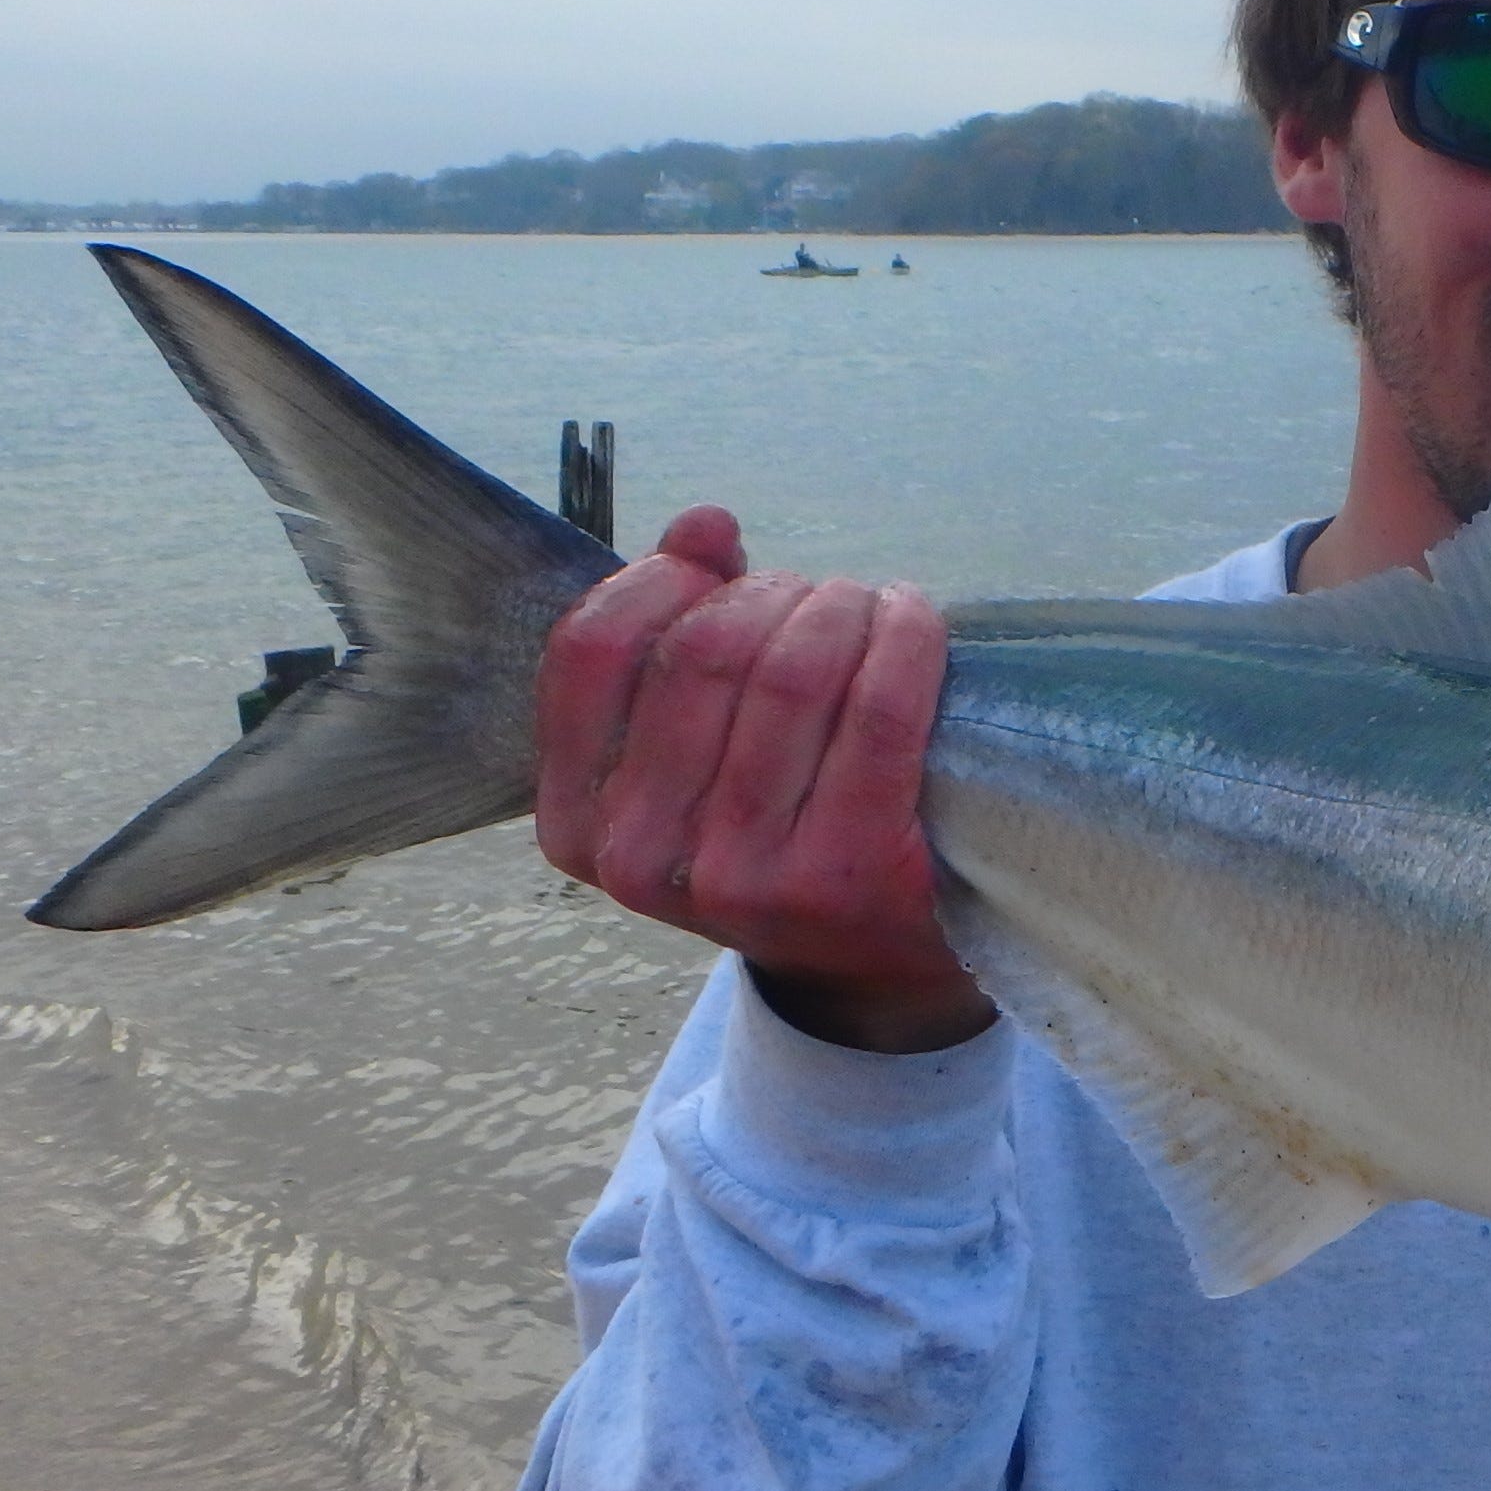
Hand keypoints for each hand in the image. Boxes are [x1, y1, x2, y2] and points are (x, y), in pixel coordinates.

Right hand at [534, 505, 995, 1052]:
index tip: (719, 568)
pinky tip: (911, 621)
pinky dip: (904, 640)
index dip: (661, 580)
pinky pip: (878, 709)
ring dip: (843, 606)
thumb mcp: (690, 750)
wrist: (866, 964)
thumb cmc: (771, 827)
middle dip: (774, 593)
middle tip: (821, 597)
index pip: (590, 652)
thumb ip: (675, 630)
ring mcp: (743, 875)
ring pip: (791, 669)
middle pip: (705, 649)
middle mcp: (645, 859)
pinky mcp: (845, 872)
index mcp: (580, 825)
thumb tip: (702, 526)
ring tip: (870, 607)